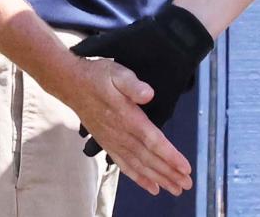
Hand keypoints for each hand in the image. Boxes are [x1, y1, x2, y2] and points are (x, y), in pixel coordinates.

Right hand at [66, 54, 193, 195]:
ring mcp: (113, 141)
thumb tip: (148, 94)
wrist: (72, 84)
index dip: (169, 155)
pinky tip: (151, 186)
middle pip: (148, 158)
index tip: (185, 167)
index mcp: (127, 117)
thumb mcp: (117, 72)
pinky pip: (125, 165)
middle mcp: (121, 134)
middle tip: (187, 184)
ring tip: (175, 189)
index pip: (152, 140)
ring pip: (139, 165)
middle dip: (169, 172)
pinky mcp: (108, 144)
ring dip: (158, 178)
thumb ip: (133, 84)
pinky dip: (139, 177)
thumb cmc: (98, 76)